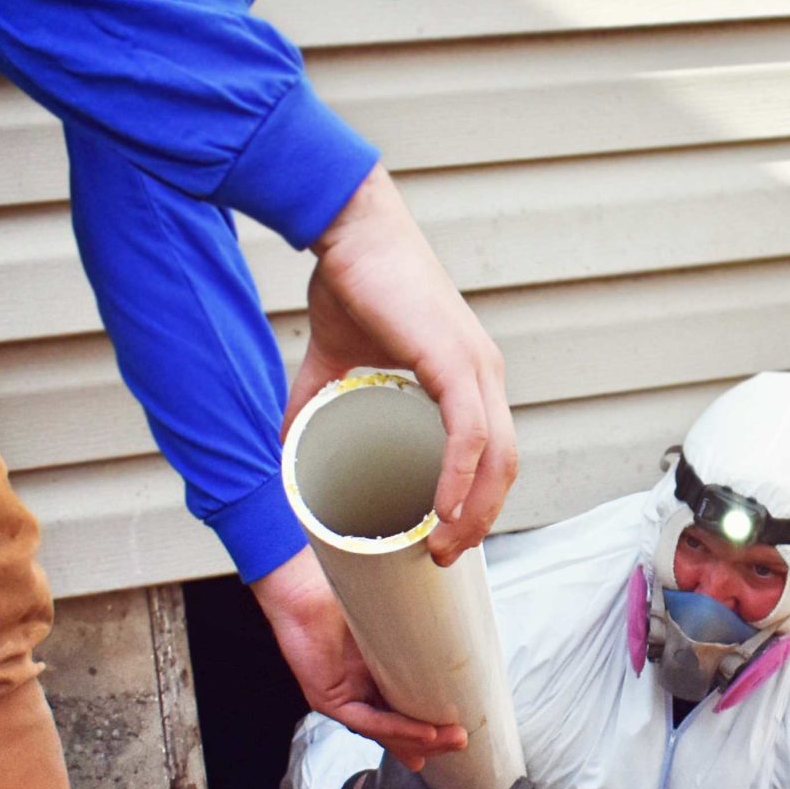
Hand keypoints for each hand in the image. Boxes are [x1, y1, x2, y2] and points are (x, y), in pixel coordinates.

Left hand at [253, 549, 463, 768]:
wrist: (301, 587)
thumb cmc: (340, 594)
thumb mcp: (388, 617)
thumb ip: (412, 628)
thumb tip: (458, 621)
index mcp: (371, 673)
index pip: (402, 709)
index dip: (428, 726)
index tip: (457, 731)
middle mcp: (357, 689)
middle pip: (397, 728)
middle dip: (431, 741)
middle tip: (461, 741)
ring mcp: (342, 697)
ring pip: (384, 731)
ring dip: (420, 740)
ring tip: (450, 739)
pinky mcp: (327, 699)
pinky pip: (366, 721)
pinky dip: (397, 729)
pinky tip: (423, 733)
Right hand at [292, 165, 515, 566]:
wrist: (349, 230)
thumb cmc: (352, 285)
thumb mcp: (334, 363)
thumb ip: (316, 407)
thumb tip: (287, 452)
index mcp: (468, 379)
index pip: (492, 456)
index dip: (476, 504)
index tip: (443, 541)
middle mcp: (484, 374)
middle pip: (503, 467)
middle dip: (477, 521)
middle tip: (439, 558)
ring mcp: (476, 366)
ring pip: (496, 457)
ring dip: (473, 511)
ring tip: (439, 546)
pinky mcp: (454, 358)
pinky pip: (470, 430)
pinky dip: (460, 474)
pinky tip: (443, 507)